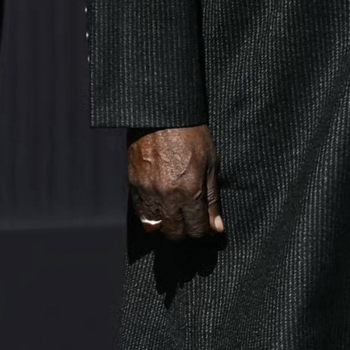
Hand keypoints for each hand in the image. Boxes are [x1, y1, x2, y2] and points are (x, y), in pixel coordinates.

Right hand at [128, 125, 222, 239]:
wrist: (162, 118)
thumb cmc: (191, 137)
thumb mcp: (211, 166)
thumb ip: (213, 199)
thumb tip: (217, 226)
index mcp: (190, 192)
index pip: (195, 228)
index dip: (202, 231)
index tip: (206, 228)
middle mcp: (166, 196)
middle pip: (174, 232)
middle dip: (185, 232)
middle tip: (192, 224)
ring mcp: (147, 192)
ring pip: (156, 226)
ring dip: (167, 226)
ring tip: (177, 218)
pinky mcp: (133, 185)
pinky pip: (140, 212)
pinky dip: (150, 216)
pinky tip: (161, 210)